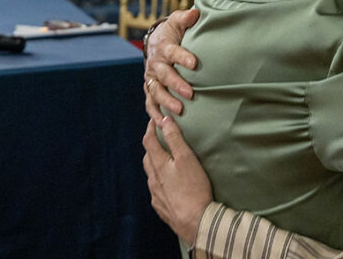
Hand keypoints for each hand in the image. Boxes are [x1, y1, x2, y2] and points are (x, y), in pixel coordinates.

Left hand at [142, 116, 212, 244]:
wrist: (195, 222)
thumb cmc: (193, 188)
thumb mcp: (187, 159)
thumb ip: (175, 139)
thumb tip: (164, 120)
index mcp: (158, 165)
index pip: (149, 142)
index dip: (150, 129)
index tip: (153, 121)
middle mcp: (153, 180)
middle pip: (148, 158)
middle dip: (151, 146)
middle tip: (159, 139)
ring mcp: (156, 195)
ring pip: (151, 175)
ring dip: (154, 164)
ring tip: (164, 160)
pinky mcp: (161, 208)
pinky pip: (156, 190)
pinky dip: (159, 182)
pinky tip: (167, 185)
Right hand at [144, 9, 199, 122]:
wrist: (156, 42)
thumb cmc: (172, 32)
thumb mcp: (177, 21)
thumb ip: (185, 18)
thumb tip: (195, 13)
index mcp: (164, 48)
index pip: (173, 52)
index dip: (182, 57)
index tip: (194, 63)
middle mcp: (156, 64)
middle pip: (164, 76)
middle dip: (176, 85)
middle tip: (190, 93)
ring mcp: (151, 78)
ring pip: (156, 92)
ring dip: (167, 102)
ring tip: (179, 111)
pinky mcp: (150, 89)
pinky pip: (150, 104)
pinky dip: (155, 114)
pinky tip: (163, 125)